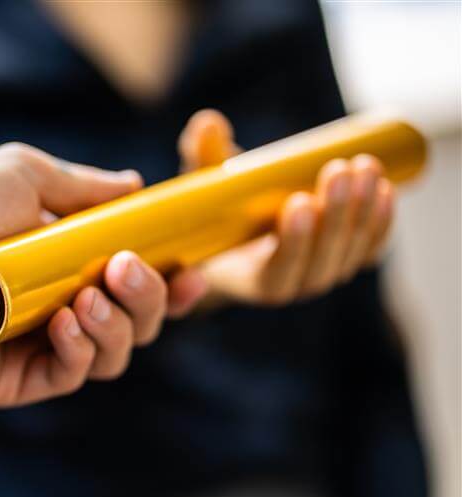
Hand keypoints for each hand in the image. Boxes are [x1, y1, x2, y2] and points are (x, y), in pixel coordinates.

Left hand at [0, 143, 170, 406]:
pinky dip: (82, 350)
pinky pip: (72, 375)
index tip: (194, 268)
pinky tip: (64, 320)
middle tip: (129, 270)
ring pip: (115, 355)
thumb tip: (135, 185)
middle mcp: (60, 306)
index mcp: (67, 263)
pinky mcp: (16, 380)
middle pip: (137, 322)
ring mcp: (38, 345)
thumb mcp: (25, 175)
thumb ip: (85, 186)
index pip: (136, 281)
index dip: (172, 281)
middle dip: (151, 300)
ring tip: (90, 295)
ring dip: (120, 326)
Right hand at [167, 109, 394, 314]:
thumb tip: (208, 122)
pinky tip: (385, 190)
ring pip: (351, 252)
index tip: (298, 202)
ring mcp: (322, 273)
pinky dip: (380, 222)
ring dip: (362, 211)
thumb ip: (201, 158)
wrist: (242, 236)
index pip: (279, 272)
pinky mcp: (345, 258)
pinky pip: (370, 247)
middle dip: (336, 216)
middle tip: (336, 170)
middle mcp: (293, 285)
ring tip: (363, 166)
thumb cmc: (216, 217)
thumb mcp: (202, 190)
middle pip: (324, 261)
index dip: (294, 242)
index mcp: (251, 280)